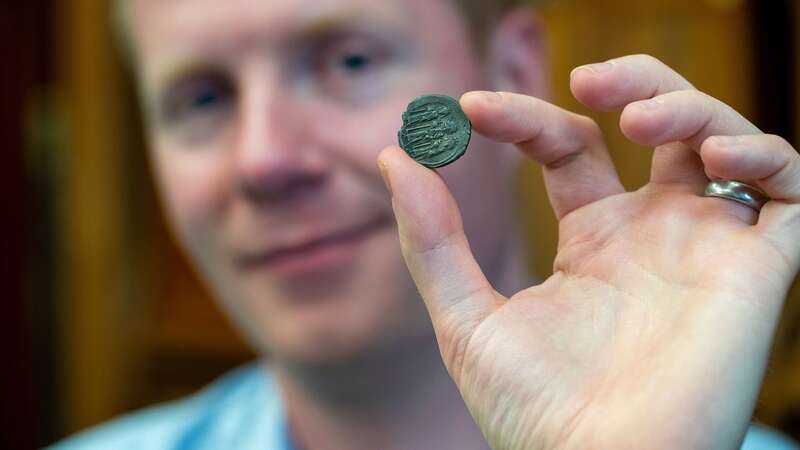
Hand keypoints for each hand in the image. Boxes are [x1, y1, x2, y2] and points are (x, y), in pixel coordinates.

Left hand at [377, 54, 799, 449]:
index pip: (567, 146)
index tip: (466, 109)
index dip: (524, 117)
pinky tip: (711, 154)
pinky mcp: (757, 271)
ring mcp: (706, 247)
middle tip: (584, 76)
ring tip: (633, 118)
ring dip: (687, 106)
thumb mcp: (465, 316)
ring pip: (721, 139)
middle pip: (660, 125)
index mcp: (592, 241)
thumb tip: (394, 156)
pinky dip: (765, 153)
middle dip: (631, 81)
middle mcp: (653, 235)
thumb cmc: (532, 413)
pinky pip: (791, 191)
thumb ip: (433, 239)